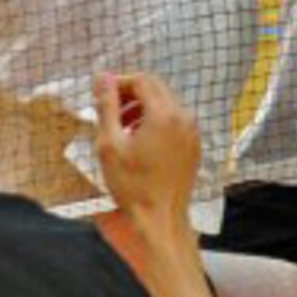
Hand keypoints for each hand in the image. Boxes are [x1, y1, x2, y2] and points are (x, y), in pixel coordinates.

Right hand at [93, 72, 201, 229]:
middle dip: (131, 95)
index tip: (103, 96)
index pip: (142, 81)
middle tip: (111, 112)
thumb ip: (107, 107)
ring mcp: (192, 132)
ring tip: (122, 129)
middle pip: (156, 89)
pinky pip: (175, 121)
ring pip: (166, 104)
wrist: (160, 219)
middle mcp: (183, 118)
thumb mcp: (109, 144)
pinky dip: (156, 122)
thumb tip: (102, 77)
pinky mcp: (194, 145)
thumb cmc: (133, 186)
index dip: (120, 83)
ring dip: (142, 108)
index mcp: (164, 115)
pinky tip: (140, 142)